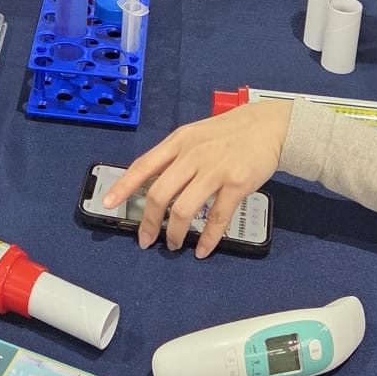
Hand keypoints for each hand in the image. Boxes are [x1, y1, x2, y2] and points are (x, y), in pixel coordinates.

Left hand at [103, 101, 290, 256]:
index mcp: (178, 142)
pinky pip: (217, 217)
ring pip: (184, 209)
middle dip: (149, 222)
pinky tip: (203, 249)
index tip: (108, 204)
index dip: (123, 187)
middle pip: (159, 194)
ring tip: (173, 245)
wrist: (268, 126)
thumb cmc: (228, 133)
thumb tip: (150, 182)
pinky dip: (207, 239)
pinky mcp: (237, 184)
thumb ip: (174, 156)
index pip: (143, 165)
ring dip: (175, 234)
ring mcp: (215, 170)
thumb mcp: (194, 135)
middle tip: (145, 240)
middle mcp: (192, 155)